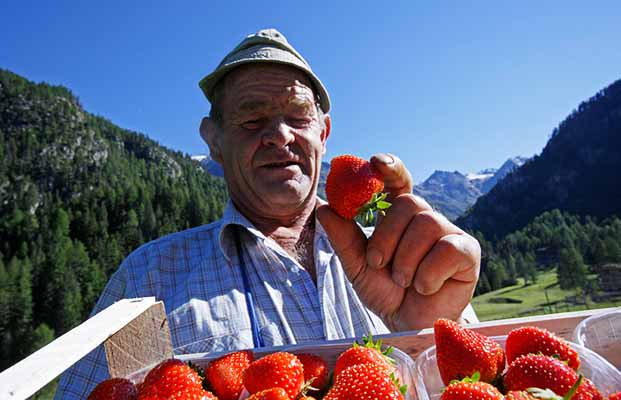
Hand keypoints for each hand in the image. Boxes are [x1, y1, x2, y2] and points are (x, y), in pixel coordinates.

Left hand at [316, 153, 480, 329]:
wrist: (408, 324)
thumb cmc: (386, 291)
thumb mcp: (357, 264)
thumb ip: (343, 236)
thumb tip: (323, 206)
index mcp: (400, 217)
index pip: (398, 181)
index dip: (390, 167)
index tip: (374, 162)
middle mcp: (426, 219)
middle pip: (409, 203)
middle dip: (387, 236)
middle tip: (378, 264)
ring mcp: (450, 233)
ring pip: (427, 225)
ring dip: (406, 260)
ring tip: (404, 281)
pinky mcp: (468, 252)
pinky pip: (447, 249)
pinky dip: (428, 274)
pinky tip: (426, 287)